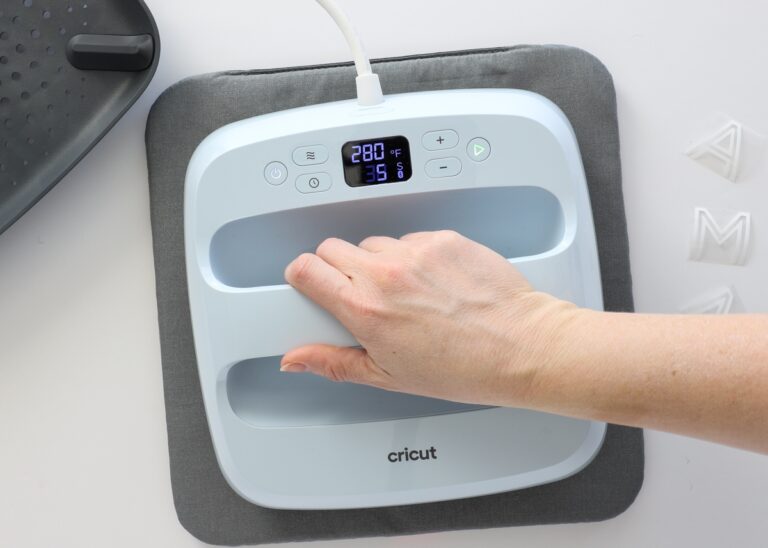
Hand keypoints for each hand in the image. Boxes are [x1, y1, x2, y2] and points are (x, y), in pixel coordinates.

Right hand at [281, 230, 575, 405]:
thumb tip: (296, 360)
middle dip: (337, 267)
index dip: (302, 275)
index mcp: (364, 309)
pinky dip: (415, 255)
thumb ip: (333, 362)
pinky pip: (411, 238)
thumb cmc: (463, 366)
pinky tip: (433, 281)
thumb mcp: (388, 375)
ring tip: (405, 292)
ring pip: (374, 242)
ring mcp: (416, 251)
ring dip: (378, 262)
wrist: (521, 345)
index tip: (308, 282)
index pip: (306, 267)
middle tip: (359, 293)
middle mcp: (385, 273)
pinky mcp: (443, 238)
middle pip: (332, 247)